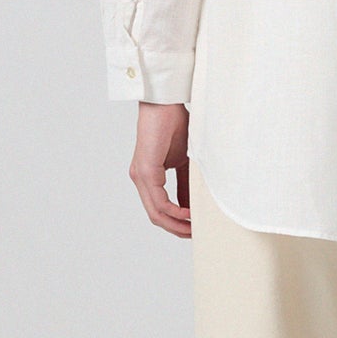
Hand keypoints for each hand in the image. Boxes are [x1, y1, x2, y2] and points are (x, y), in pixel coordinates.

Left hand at [129, 101, 190, 236]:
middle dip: (176, 229)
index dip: (176, 222)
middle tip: (196, 234)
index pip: (159, 208)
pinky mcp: (145, 172)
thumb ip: (185, 183)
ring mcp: (140, 176)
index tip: (195, 227)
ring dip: (176, 225)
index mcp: (148, 176)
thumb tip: (191, 205)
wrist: (165, 103)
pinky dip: (175, 212)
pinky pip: (159, 202)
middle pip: (156, 216)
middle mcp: (140, 179)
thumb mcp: (184, 161)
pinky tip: (189, 214)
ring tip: (194, 229)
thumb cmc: (174, 124)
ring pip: (156, 213)